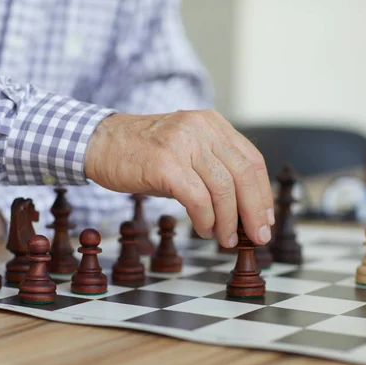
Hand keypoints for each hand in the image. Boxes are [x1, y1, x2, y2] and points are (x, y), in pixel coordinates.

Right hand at [84, 110, 273, 247]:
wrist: (99, 143)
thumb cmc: (143, 154)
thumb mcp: (185, 151)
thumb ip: (212, 170)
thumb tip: (241, 210)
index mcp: (212, 124)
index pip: (251, 160)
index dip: (262, 194)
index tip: (265, 219)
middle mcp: (201, 128)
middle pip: (243, 174)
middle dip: (254, 211)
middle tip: (258, 236)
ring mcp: (182, 143)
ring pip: (223, 188)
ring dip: (229, 221)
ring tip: (225, 239)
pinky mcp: (165, 163)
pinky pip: (197, 198)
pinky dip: (206, 219)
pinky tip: (205, 230)